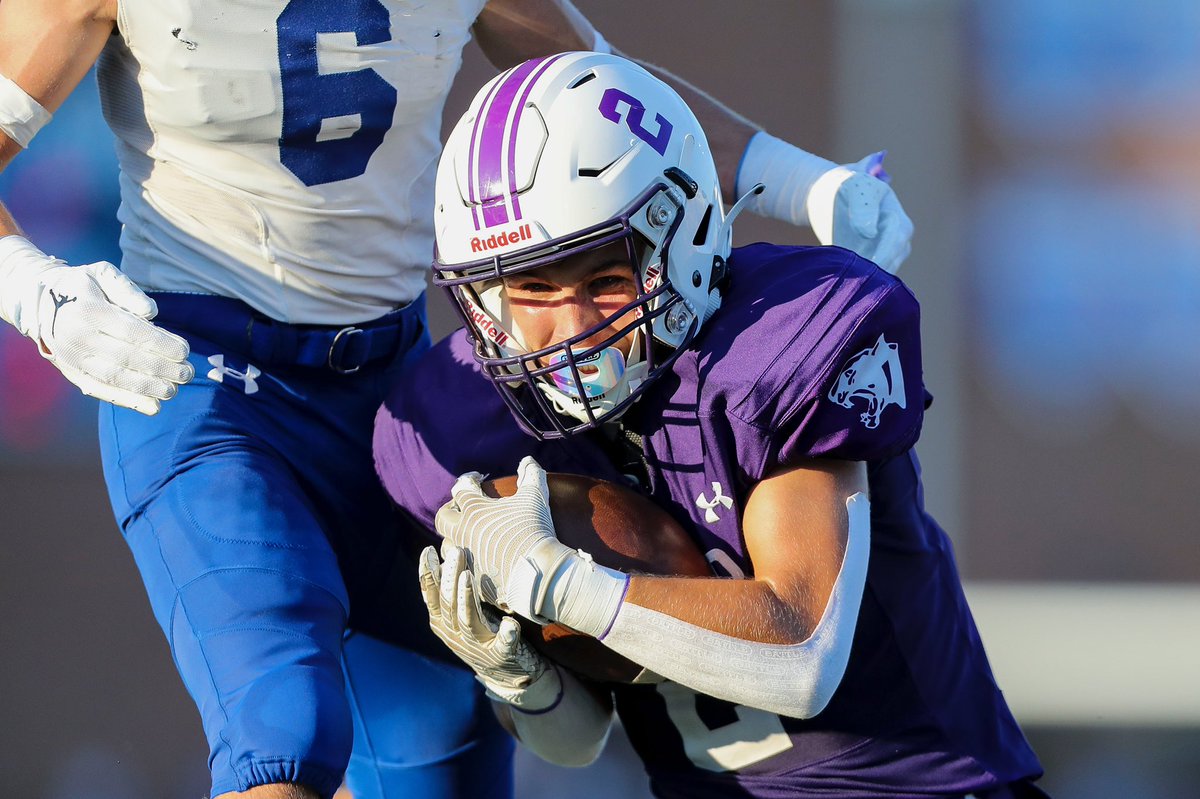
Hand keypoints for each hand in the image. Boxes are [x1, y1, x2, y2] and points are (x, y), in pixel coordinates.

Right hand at [9, 255, 193, 414]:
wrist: (35, 301)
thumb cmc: (80, 286)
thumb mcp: (101, 273)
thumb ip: (127, 289)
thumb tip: (151, 313)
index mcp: (88, 311)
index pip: (131, 332)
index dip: (160, 344)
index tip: (184, 351)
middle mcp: (78, 338)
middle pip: (126, 358)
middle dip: (161, 368)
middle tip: (188, 373)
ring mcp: (73, 359)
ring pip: (115, 378)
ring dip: (149, 388)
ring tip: (174, 390)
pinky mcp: (72, 373)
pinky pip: (101, 391)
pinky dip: (128, 401)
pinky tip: (154, 407)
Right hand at [419, 541, 561, 709]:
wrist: (505, 675)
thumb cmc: (482, 633)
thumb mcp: (460, 614)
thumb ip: (452, 590)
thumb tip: (446, 551)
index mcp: (443, 623)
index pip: (431, 597)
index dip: (428, 574)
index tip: (429, 550)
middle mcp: (454, 635)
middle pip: (448, 603)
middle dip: (450, 576)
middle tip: (456, 551)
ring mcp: (476, 646)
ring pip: (467, 621)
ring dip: (466, 599)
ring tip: (468, 577)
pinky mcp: (500, 655)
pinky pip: (502, 645)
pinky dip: (506, 635)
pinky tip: (510, 624)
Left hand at [434, 456, 565, 619]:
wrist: (538, 572)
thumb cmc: (534, 529)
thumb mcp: (535, 496)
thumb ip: (531, 474)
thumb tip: (528, 460)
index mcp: (474, 510)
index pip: (461, 488)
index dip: (469, 480)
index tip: (478, 479)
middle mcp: (462, 533)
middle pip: (443, 518)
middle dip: (450, 509)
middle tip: (463, 509)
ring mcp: (464, 559)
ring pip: (446, 547)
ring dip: (455, 539)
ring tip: (467, 538)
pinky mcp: (471, 580)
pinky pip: (459, 571)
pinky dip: (465, 564)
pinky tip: (477, 562)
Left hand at [805, 151, 912, 273]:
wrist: (829, 201)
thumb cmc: (846, 189)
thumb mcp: (856, 188)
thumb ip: (863, 207)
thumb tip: (869, 232)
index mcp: (900, 221)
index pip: (897, 240)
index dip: (884, 252)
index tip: (868, 263)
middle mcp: (898, 243)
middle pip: (890, 262)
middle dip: (874, 271)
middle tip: (854, 280)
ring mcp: (884, 258)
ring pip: (880, 276)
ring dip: (865, 279)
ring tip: (847, 282)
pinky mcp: (868, 269)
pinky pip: (867, 281)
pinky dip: (855, 283)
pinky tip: (843, 283)